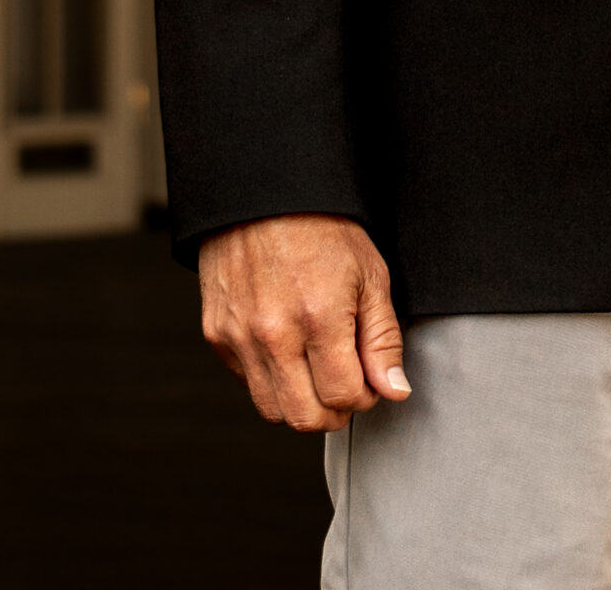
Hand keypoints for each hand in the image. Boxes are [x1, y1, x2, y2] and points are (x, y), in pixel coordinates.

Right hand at [198, 212, 409, 431]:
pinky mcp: (217, 334)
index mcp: (319, 317)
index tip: (368, 377)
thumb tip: (393, 390)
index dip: (365, 394)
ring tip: (317, 367)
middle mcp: (274, 334)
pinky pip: (247, 383)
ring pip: (273, 410)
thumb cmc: (322, 228)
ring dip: (301, 401)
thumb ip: (382, 338)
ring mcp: (240, 337)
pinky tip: (288, 348)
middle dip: (334, 410)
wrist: (264, 192)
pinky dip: (271, 379)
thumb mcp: (370, 274)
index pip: (343, 397)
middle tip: (345, 381)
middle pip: (305, 417)